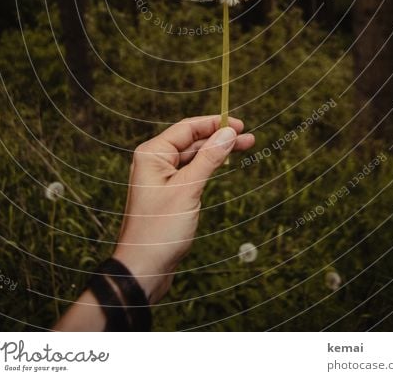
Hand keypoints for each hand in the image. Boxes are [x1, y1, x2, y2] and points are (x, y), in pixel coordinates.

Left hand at [113, 115, 254, 303]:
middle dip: (220, 138)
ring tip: (244, 148)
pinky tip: (223, 165)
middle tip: (249, 138)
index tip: (239, 124)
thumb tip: (228, 133)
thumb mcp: (188, 190)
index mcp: (152, 154)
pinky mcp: (169, 193)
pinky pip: (191, 172)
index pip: (187, 128)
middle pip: (192, 141)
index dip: (214, 123)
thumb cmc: (159, 230)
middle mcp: (154, 162)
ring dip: (217, 152)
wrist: (143, 269)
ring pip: (193, 156)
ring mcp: (161, 178)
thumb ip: (209, 159)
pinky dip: (208, 167)